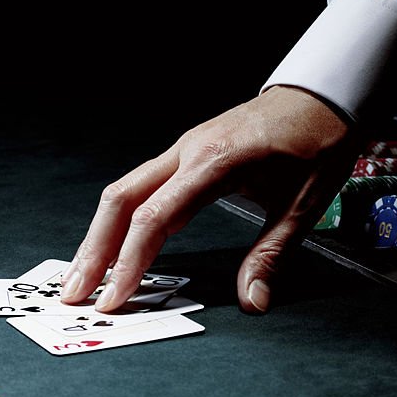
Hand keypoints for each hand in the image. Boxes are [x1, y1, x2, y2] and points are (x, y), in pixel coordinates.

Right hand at [61, 86, 359, 312]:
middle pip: (120, 200)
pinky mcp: (182, 155)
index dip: (129, 262)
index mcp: (215, 163)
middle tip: (75, 295)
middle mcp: (187, 152)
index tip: (115, 299)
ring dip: (98, 237)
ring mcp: (181, 150)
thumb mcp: (305, 204)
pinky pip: (138, 187)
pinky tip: (110, 248)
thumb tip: (254, 302)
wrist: (321, 95)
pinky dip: (117, 221)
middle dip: (94, 251)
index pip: (155, 217)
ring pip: (122, 192)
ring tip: (82, 278)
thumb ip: (272, 254)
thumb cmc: (316, 143)